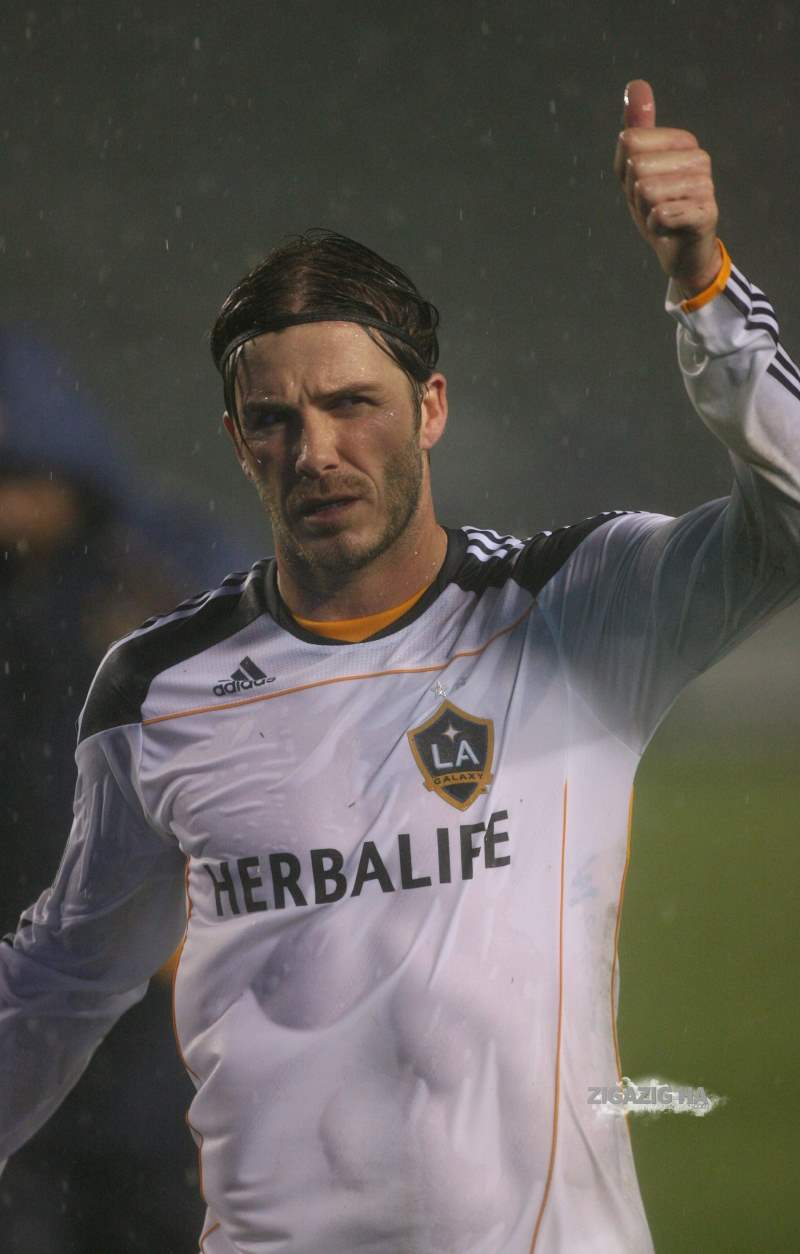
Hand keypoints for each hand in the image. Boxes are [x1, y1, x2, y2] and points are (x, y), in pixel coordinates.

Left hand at [613, 80, 720, 296]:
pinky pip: (661, 214)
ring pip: (646, 191)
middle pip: (636, 166)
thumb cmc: (658, 207)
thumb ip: (637, 127)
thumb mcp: (638, 166)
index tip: (642, 186)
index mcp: (684, 141)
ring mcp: (705, 185)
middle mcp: (700, 158)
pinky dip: (657, 227)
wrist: (681, 251)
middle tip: (652, 205)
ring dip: (645, 212)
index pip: (629, 141)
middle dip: (634, 194)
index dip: (625, 172)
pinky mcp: (705, 214)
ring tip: (662, 217)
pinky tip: (670, 229)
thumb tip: (636, 83)